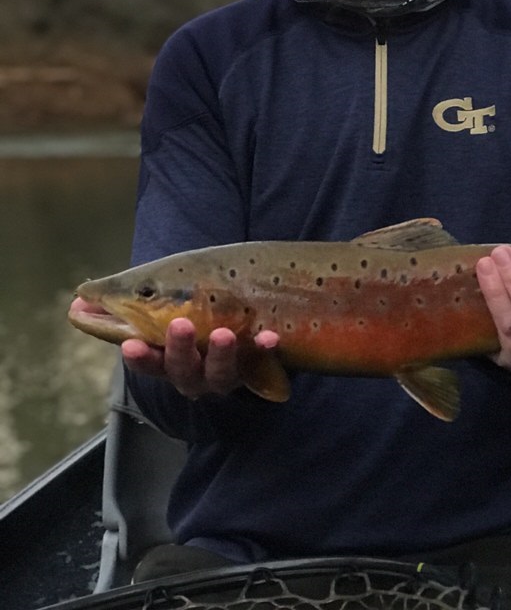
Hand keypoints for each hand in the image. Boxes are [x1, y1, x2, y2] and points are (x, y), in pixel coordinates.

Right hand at [121, 319, 279, 399]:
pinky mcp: (255, 367)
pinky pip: (262, 362)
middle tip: (180, 325)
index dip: (140, 356)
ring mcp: (224, 374)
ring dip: (220, 354)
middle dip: (179, 349)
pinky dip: (264, 349)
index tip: (131, 344)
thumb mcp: (162, 309)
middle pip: (181, 369)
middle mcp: (193, 373)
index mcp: (167, 358)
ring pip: (219, 373)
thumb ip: (127, 304)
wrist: (240, 336)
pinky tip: (269, 335)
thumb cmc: (191, 318)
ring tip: (223, 333)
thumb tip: (79, 298)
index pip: (148, 361)